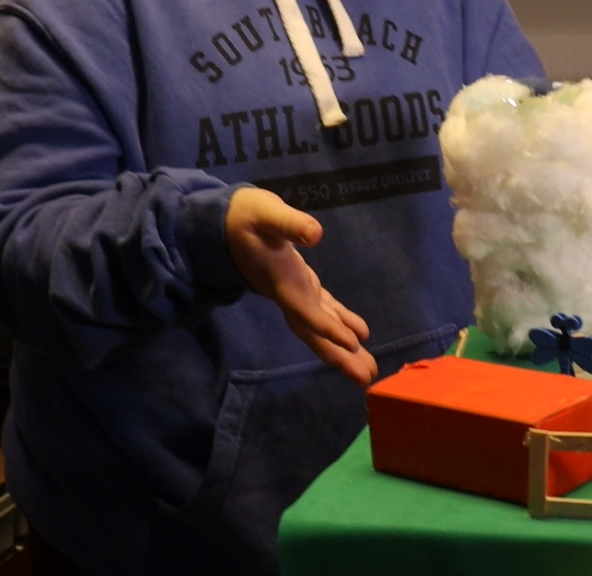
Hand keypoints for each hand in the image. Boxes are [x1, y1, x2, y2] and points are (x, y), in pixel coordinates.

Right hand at [225, 188, 376, 385]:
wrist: (223, 223)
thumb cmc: (245, 215)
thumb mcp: (265, 212)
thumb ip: (289, 223)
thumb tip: (315, 234)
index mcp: (281, 280)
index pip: (305, 310)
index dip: (326, 327)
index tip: (352, 343)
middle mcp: (288, 294)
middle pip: (313, 332)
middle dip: (338, 355)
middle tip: (366, 379)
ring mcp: (293, 292)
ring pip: (320, 327)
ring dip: (342, 348)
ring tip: (367, 370)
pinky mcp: (299, 285)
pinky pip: (322, 310)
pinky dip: (340, 323)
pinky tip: (360, 336)